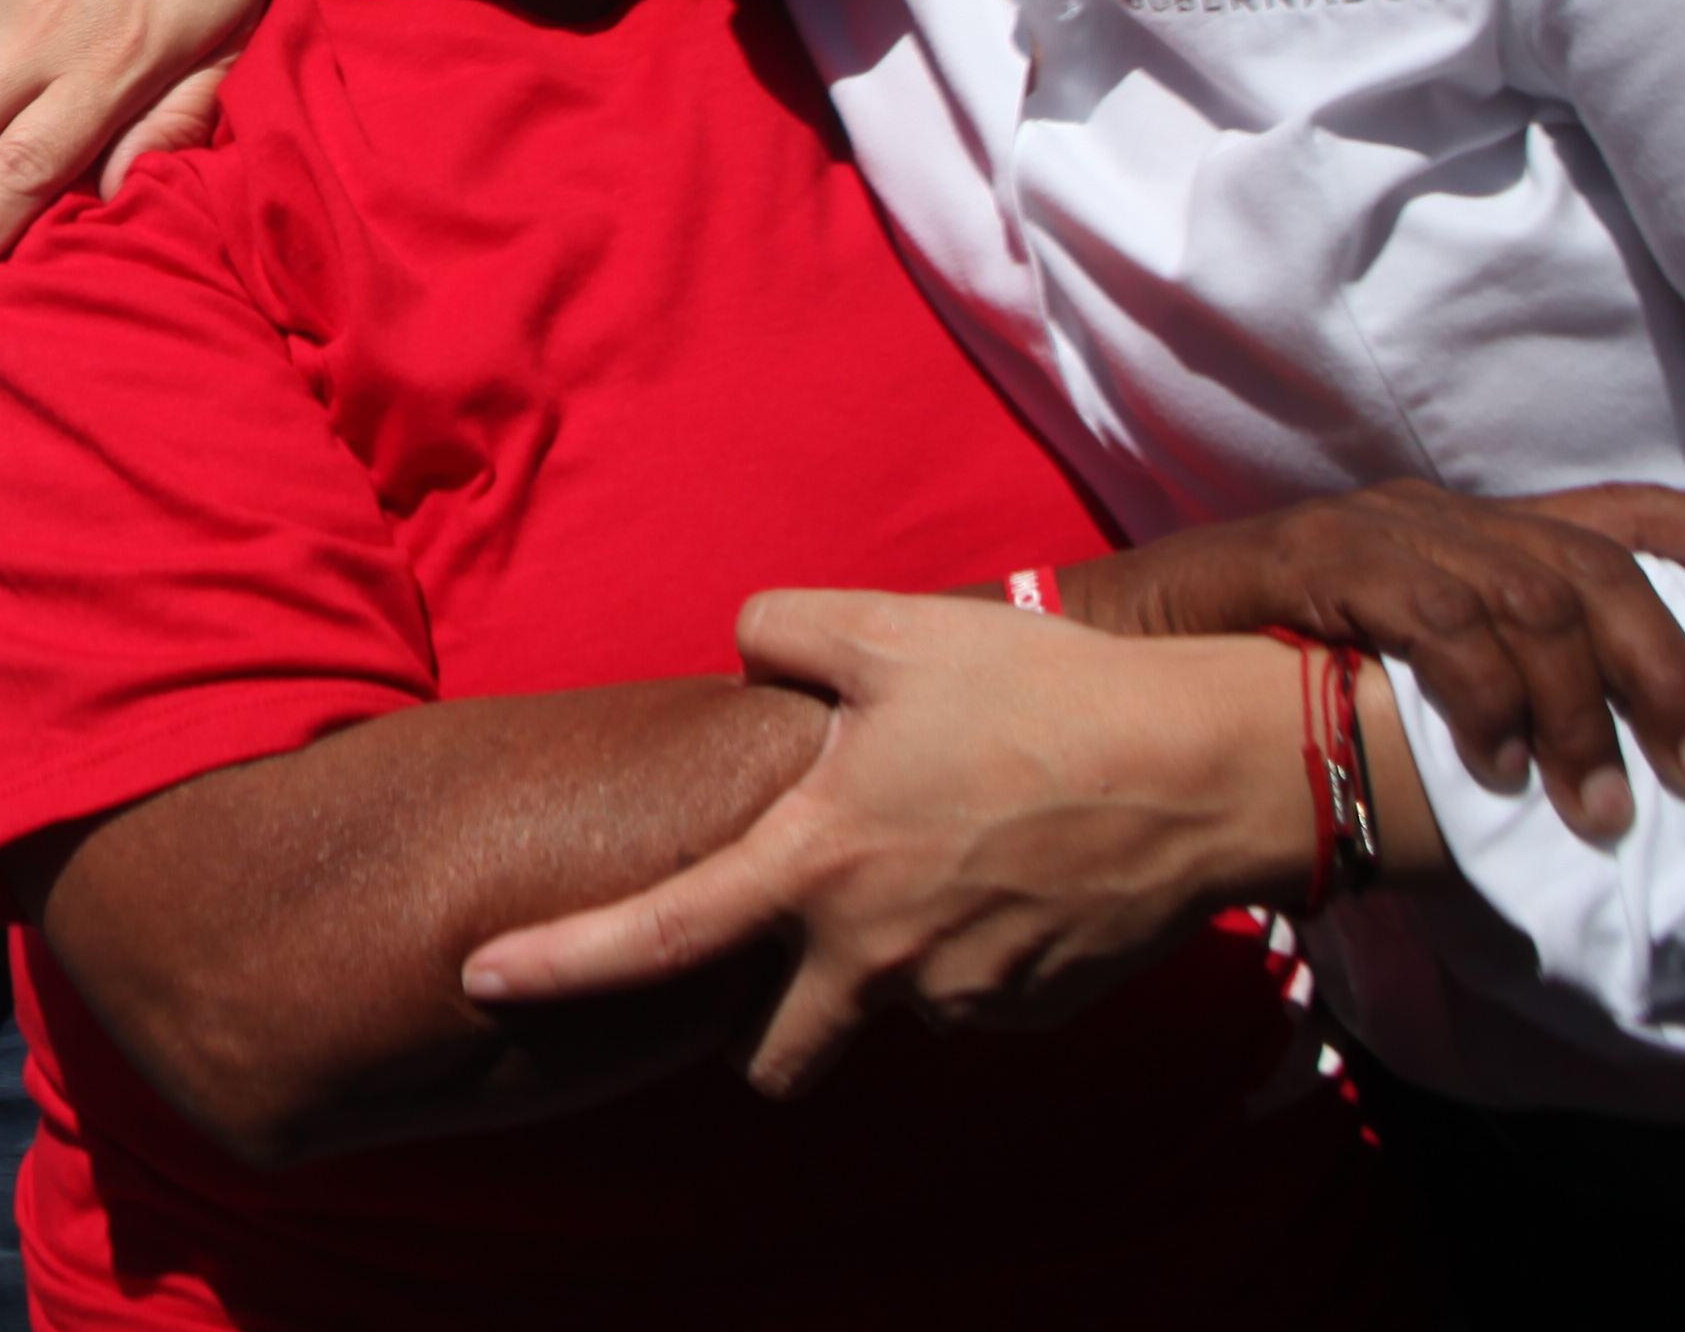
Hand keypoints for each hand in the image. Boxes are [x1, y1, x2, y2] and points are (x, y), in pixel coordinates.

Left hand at [459, 592, 1315, 1095]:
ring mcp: (961, 996)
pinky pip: (971, 1000)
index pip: (658, 936)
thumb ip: (781, 630)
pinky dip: (967, 956)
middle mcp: (877, 956)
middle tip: (773, 961)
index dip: (557, 967)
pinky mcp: (1036, 1013)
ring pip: (885, 1012)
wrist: (1205, 769)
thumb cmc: (1038, 691)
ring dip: (882, 969)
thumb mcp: (890, 627)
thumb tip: (744, 650)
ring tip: (936, 861)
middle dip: (755, 1035)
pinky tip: (1005, 876)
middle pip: (774, 1058)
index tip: (479, 980)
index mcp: (817, 863)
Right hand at [1045, 479, 1684, 839]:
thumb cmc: (1257, 680)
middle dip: (1672, 669)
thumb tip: (1589, 769)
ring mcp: (1376, 529)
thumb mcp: (1401, 682)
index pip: (1630, 511)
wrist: (1109, 656)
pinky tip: (1496, 766)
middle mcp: (1435, 512)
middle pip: (1599, 563)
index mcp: (1469, 530)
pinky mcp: (1316, 558)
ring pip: (1532, 595)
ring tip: (1598, 807)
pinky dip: (1484, 695)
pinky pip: (1439, 618)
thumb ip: (1486, 695)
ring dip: (1581, 712)